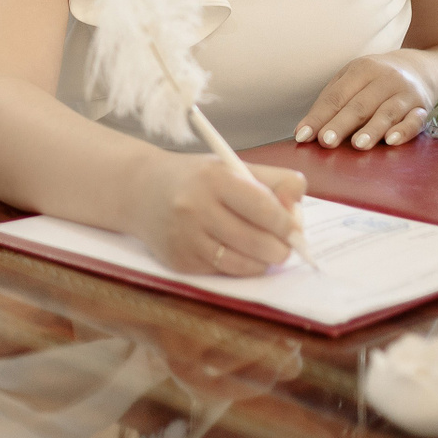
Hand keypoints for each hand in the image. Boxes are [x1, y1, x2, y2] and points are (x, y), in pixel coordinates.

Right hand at [125, 153, 305, 276]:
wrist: (139, 190)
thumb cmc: (195, 178)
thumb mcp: (230, 165)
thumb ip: (273, 181)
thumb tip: (298, 208)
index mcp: (213, 178)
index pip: (264, 207)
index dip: (287, 223)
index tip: (296, 228)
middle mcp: (196, 208)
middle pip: (258, 242)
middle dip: (280, 248)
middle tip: (285, 245)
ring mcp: (186, 238)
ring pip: (244, 264)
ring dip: (262, 262)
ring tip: (264, 250)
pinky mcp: (180, 262)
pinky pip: (224, 272)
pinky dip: (237, 266)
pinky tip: (233, 251)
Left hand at [295, 55, 433, 149]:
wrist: (419, 67)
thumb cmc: (375, 79)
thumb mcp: (352, 78)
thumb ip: (330, 101)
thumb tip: (305, 131)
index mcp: (362, 69)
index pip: (336, 96)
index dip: (319, 117)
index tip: (303, 136)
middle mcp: (384, 79)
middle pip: (359, 105)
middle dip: (341, 124)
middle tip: (326, 142)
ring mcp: (405, 93)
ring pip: (387, 112)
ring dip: (372, 129)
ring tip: (357, 145)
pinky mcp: (422, 108)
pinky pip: (414, 120)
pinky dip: (403, 130)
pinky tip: (391, 141)